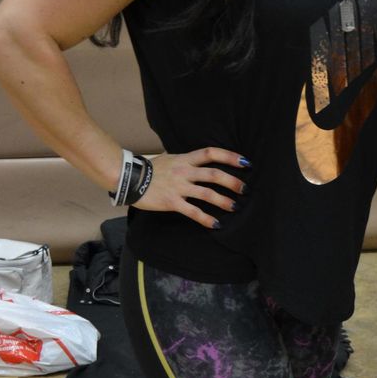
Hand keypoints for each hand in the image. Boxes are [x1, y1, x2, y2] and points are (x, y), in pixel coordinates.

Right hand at [134, 147, 249, 226]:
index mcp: (185, 159)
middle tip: (244, 189)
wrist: (130, 179)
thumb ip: (186, 160)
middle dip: (233, 182)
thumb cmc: (151, 169)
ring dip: (224, 201)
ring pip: (207, 194)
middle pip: (214, 175)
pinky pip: (193, 212)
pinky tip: (215, 224)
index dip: (230, 156)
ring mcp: (179, 187)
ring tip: (234, 207)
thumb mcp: (170, 158)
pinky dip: (206, 219)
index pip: (211, 153)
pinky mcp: (172, 202)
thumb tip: (198, 159)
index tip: (245, 163)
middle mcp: (185, 172)